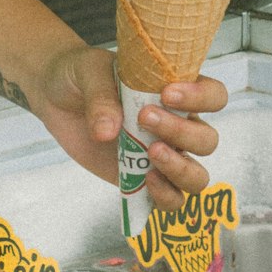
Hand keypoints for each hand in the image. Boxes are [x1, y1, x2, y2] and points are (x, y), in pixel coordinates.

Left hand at [38, 45, 227, 210]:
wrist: (57, 95)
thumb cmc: (83, 75)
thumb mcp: (89, 72)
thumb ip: (101, 97)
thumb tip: (108, 133)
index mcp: (177, 92)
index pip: (214, 96)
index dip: (201, 98)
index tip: (168, 94)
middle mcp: (177, 125)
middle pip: (207, 140)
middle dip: (180, 132)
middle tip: (143, 118)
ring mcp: (162, 155)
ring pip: (196, 175)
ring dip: (180, 168)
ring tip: (151, 153)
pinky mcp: (142, 180)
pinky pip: (170, 199)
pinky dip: (165, 196)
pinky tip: (145, 181)